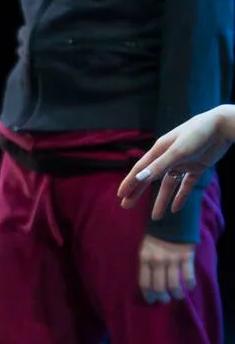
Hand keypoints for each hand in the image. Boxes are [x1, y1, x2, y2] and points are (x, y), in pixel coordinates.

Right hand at [118, 108, 233, 217]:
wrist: (221, 126)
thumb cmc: (196, 134)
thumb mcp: (177, 151)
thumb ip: (159, 165)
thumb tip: (140, 177)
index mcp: (159, 151)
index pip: (140, 170)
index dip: (130, 183)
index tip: (120, 195)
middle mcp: (168, 158)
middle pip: (150, 179)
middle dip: (138, 193)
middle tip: (126, 206)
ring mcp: (182, 163)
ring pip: (168, 186)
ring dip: (161, 200)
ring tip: (156, 217)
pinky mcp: (196, 167)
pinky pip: (185, 185)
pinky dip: (180, 197)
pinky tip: (175, 209)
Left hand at [137, 234, 196, 303]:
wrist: (172, 220)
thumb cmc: (156, 236)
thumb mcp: (145, 247)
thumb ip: (146, 263)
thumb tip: (149, 284)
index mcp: (144, 257)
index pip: (144, 282)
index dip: (149, 295)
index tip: (152, 300)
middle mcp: (157, 260)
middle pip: (159, 286)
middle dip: (162, 297)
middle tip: (165, 300)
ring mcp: (172, 258)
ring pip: (174, 284)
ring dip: (176, 294)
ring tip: (177, 296)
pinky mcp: (187, 256)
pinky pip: (188, 276)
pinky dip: (189, 285)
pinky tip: (189, 288)